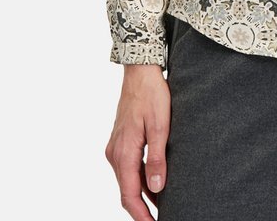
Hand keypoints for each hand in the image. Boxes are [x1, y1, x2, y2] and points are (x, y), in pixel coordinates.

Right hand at [105, 64, 170, 219]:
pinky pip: (128, 168)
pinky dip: (139, 180)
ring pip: (127, 180)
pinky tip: (154, 184)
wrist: (140, 71)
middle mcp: (115, 153)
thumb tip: (156, 188)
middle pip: (126, 191)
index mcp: (124, 152)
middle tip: (159, 220)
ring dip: (141, 195)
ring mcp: (115, 147)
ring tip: (162, 207)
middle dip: (141, 210)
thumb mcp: (160, 126)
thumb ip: (157, 158)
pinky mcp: (120, 141)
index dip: (141, 216)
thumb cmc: (152, 94)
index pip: (130, 195)